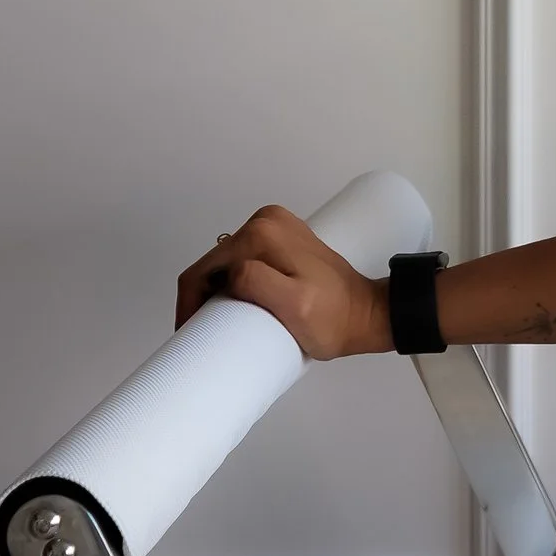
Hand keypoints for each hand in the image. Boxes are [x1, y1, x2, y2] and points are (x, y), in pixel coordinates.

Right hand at [177, 206, 390, 360]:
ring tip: (223, 322)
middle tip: (207, 332)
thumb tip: (228, 275)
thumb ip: (257, 283)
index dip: (190, 305)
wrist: (366, 313)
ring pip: (224, 262)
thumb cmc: (334, 319)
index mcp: (262, 233)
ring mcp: (273, 227)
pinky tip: (238, 305)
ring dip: (217, 290)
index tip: (191, 334)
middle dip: (202, 297)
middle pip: (212, 263)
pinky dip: (233, 282)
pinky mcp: (279, 238)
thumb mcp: (294, 307)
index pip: (203, 269)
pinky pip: (242, 260)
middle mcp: (265, 221)